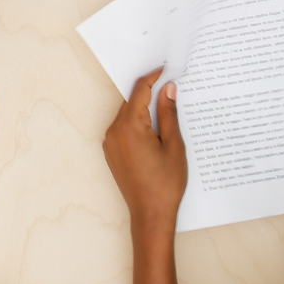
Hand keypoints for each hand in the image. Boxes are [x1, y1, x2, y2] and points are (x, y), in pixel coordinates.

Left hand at [102, 69, 186, 232]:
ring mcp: (110, 142)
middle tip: (170, 85)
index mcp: (129, 126)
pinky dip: (137, 122)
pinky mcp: (111, 152)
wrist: (150, 214)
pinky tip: (155, 127)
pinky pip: (123, 129)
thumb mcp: (174, 145)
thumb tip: (168, 89)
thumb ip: (168, 113)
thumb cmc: (166, 183)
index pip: (139, 90)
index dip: (153, 77)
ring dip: (143, 108)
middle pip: (131, 101)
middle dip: (149, 92)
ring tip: (166, 105)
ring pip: (127, 114)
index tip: (166, 69)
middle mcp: (114, 131)